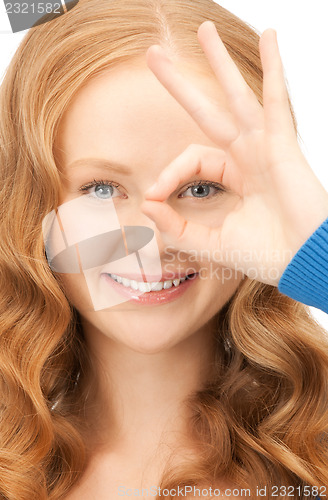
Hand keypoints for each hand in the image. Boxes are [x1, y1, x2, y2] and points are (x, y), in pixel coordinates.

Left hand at [141, 21, 327, 285]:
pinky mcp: (283, 144)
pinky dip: (274, 68)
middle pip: (208, 111)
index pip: (191, 159)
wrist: (302, 263)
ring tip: (204, 30)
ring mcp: (265, 146)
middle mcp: (247, 156)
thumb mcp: (211, 243)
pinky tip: (270, 37)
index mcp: (233, 177)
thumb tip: (146, 203)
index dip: (167, 174)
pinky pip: (276, 100)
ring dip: (220, 62)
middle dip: (181, 86)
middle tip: (155, 56)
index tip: (154, 196)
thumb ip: (176, 226)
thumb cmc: (267, 255)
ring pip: (238, 95)